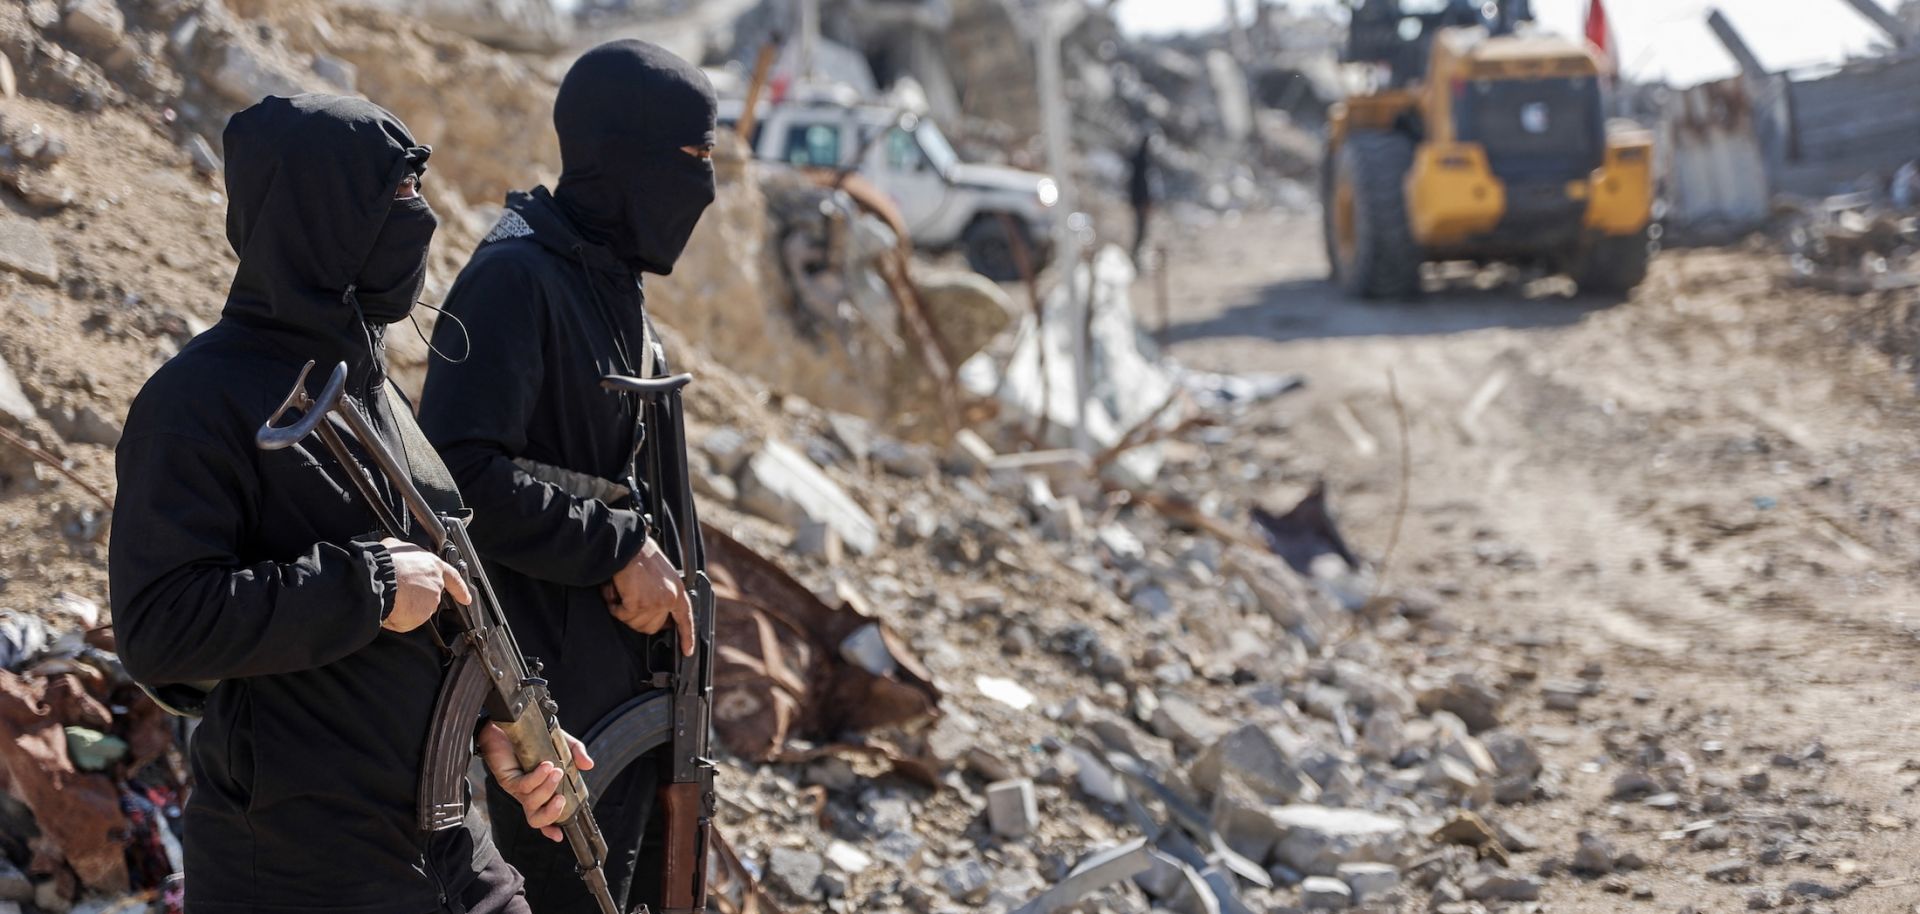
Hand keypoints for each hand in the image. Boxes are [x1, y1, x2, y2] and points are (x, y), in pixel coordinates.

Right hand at [380, 538, 470, 631]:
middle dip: (415, 597)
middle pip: (429, 596)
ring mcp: (430, 601)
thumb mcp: (396, 546)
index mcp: (433, 566)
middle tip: (398, 591)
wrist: (378, 579)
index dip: (459, 589)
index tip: (466, 598)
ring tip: (390, 597)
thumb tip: (398, 551)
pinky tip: (390, 607)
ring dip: (405, 607)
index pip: (453, 578)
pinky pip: (407, 621)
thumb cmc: (385, 562)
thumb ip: (405, 553)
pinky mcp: (421, 616)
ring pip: (417, 609)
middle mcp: (436, 584)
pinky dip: (398, 618)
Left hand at [479, 723, 592, 841]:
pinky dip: (537, 778)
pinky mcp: (508, 778)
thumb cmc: (533, 736)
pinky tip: (546, 765)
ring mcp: (517, 787)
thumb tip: (588, 765)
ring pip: (531, 803)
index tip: (559, 836)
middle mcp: (529, 793)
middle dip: (551, 814)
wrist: (507, 723)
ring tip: (556, 771)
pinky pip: (524, 786)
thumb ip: (575, 753)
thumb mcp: (561, 744)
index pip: (544, 815)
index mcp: (541, 790)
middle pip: (536, 819)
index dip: (551, 829)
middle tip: (562, 798)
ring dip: (547, 789)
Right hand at [602, 537, 693, 655]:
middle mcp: (669, 599)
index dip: (687, 637)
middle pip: (652, 627)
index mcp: (677, 591)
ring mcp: (655, 603)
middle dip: (637, 618)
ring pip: (635, 623)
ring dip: (623, 610)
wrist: (628, 546)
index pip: (686, 619)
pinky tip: (616, 591)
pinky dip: (614, 606)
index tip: (687, 650)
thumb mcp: (662, 576)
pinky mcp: (639, 604)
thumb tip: (657, 614)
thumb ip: (663, 595)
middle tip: (630, 601)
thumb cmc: (640, 556)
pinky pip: (622, 615)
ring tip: (622, 591)